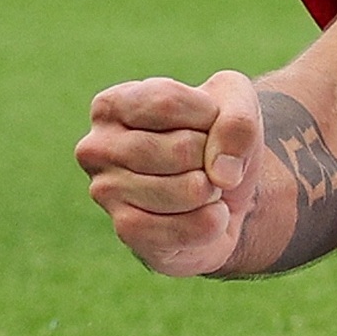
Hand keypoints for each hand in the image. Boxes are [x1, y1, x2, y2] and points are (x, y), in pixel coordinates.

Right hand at [79, 68, 265, 275]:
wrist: (222, 191)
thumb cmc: (217, 136)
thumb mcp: (237, 103)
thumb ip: (239, 121)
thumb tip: (221, 175)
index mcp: (112, 105)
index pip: (168, 103)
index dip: (207, 114)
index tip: (207, 120)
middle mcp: (97, 148)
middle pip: (181, 149)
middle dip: (213, 157)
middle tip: (205, 161)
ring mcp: (106, 193)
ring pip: (189, 190)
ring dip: (214, 190)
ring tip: (202, 186)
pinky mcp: (128, 232)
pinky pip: (188, 228)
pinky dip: (213, 221)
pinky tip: (202, 214)